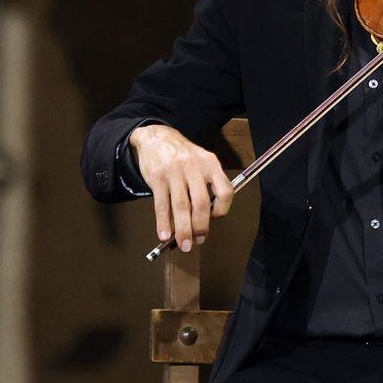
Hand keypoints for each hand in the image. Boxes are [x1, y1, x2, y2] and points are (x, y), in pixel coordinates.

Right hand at [129, 124, 233, 252]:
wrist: (157, 137)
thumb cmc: (183, 156)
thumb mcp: (202, 161)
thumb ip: (208, 184)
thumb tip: (207, 218)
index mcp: (211, 164)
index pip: (225, 191)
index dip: (222, 210)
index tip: (214, 220)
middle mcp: (194, 168)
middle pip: (201, 203)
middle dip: (201, 226)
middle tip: (198, 241)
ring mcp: (174, 173)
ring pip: (181, 207)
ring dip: (183, 229)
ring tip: (184, 244)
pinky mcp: (157, 178)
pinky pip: (162, 205)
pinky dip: (163, 223)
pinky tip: (165, 234)